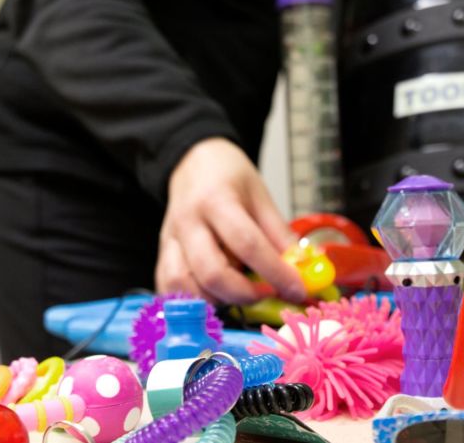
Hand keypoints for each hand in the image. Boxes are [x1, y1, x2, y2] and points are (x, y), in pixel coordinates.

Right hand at [155, 137, 305, 303]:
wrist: (192, 163)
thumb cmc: (228, 177)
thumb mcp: (260, 195)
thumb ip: (278, 233)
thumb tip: (301, 269)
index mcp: (216, 200)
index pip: (247, 244)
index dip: (275, 272)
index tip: (297, 289)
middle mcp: (188, 222)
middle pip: (212, 272)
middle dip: (245, 293)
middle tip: (268, 293)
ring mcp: (170, 240)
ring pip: (184, 285)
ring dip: (216, 299)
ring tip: (239, 291)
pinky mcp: (161, 254)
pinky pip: (169, 287)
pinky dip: (192, 300)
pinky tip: (215, 295)